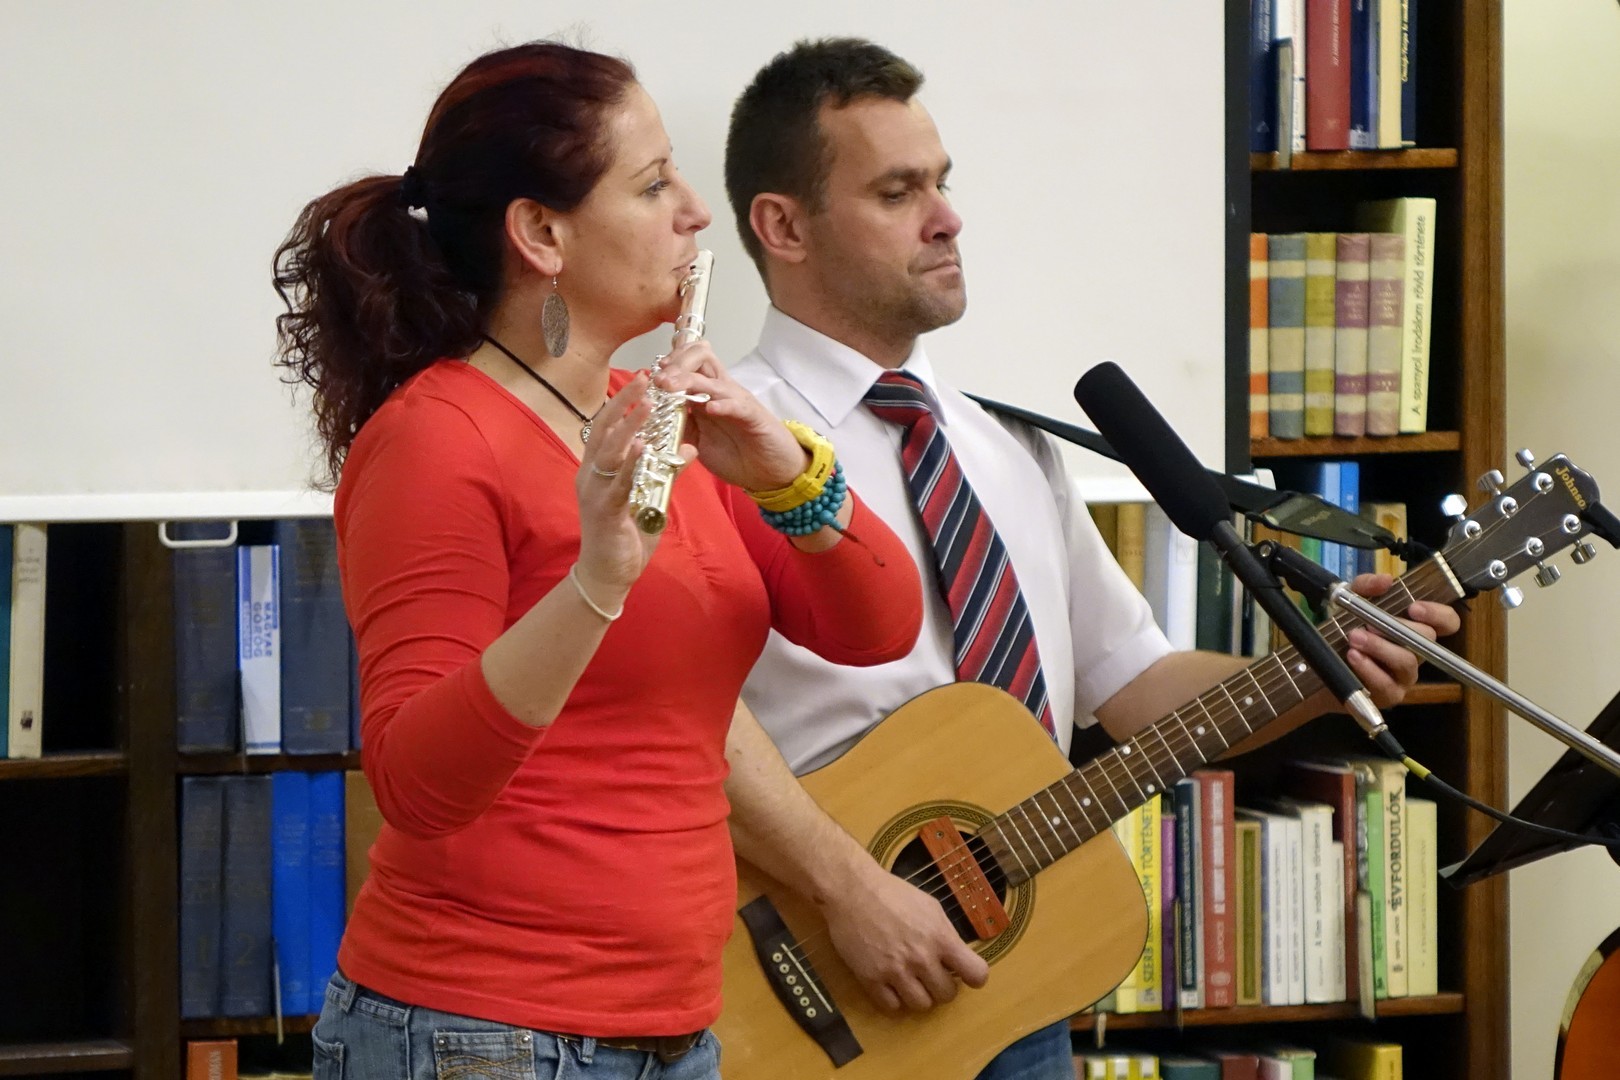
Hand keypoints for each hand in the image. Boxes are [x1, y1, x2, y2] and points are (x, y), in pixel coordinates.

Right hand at [572, 374, 691, 603]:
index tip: (641, 380)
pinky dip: (630, 464)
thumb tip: (685, 445)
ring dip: (629, 427)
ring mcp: (594, 493)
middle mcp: (589, 476)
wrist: (608, 574)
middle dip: (624, 404)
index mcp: (595, 469)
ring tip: (647, 406)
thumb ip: (663, 471)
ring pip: (609, 452)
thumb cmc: (624, 535)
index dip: (621, 403)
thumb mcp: (646, 496)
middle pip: (603, 430)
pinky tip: (644, 448)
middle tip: (644, 380)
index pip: (605, 427)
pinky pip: (618, 484)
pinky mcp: (604, 512)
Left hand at [652, 342, 805, 490]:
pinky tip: (709, 409)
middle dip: (677, 362)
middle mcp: (723, 391)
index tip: (653, 373)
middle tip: (659, 378)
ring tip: (670, 386)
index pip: (691, 361)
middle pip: (702, 357)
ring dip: (689, 380)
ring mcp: (739, 403)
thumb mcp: (699, 441)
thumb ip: (681, 425)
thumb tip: (654, 418)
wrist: (772, 472)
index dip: (670, 361)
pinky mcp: (754, 419)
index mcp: (709, 393)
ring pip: (714, 379)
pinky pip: (738, 406)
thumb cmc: (738, 454)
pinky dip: (723, 405)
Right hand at [820, 860, 989, 1013]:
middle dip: (942, 985)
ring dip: (919, 995)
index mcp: (940, 938)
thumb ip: (945, 934)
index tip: (964, 973)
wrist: (853, 890)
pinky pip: (892, 1006)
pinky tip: (892, 984)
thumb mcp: (930, 906)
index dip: (973, 976)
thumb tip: (957, 958)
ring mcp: (895, 971)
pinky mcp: (871, 979)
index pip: (975, 974)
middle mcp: (921, 959)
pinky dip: (894, 999)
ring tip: (911, 980)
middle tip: (931, 974)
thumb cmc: (893, 893)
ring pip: (921, 1005)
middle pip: (947, 995)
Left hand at [1341, 573, 1462, 708]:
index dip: (1439, 615)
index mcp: (1414, 628)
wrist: (1316, 662)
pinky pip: (1387, 685)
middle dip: (1397, 629)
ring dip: (1380, 648)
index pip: (1447, 622)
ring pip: (1407, 662)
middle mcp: (1416, 652)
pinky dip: (1369, 669)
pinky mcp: (1389, 695)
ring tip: (1353, 639)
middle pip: (1426, 641)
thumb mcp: (1349, 601)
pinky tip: (1353, 657)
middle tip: (1368, 624)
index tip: (1414, 608)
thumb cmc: (1341, 629)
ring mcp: (1405, 677)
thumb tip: (1385, 580)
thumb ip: (1365, 586)